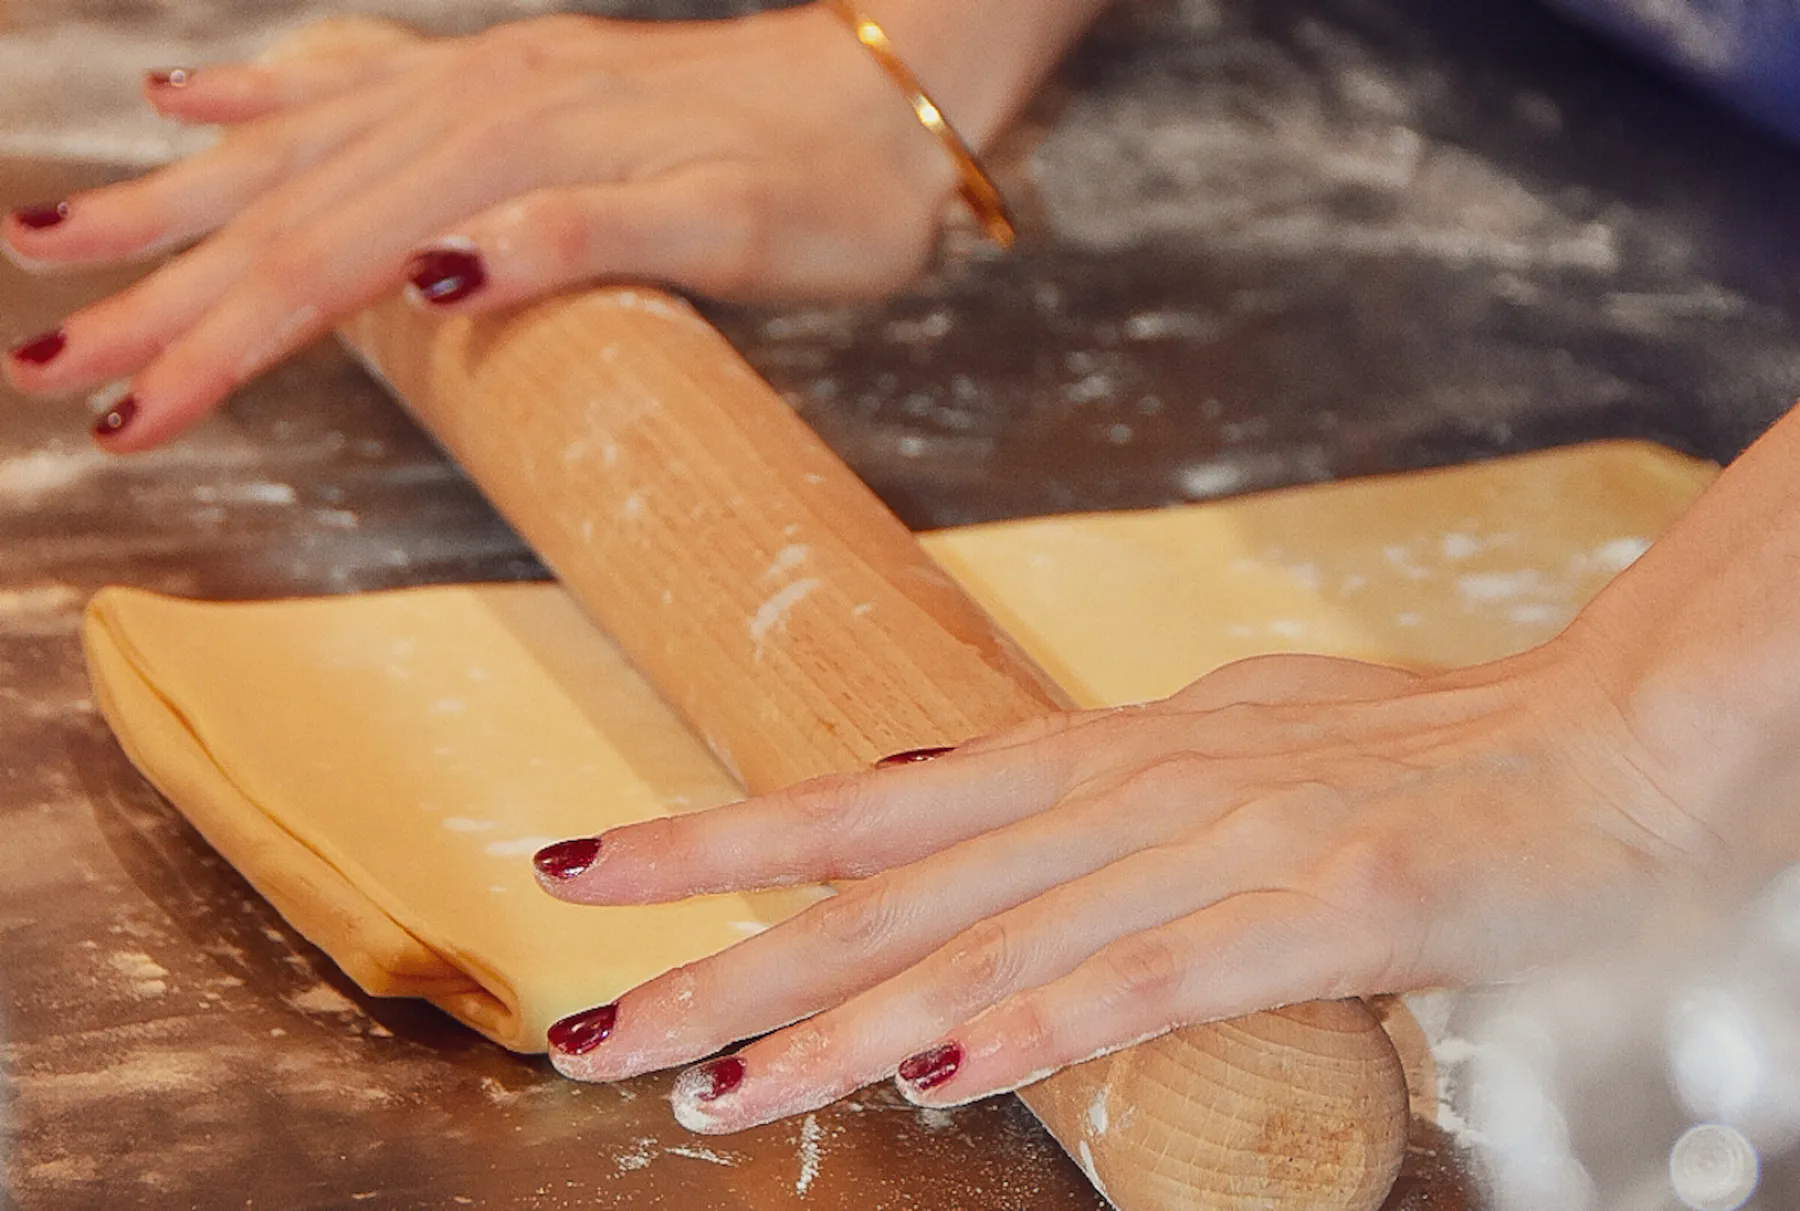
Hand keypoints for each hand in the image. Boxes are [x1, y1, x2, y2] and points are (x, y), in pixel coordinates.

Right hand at [3, 8, 956, 449]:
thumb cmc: (835, 188)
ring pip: (292, 147)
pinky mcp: (508, 81)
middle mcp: (477, 110)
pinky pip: (352, 83)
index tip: (128, 417)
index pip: (329, 267)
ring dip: (171, 201)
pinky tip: (190, 98)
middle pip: (283, 215)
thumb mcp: (736, 229)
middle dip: (159, 297)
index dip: (220, 346)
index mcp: (514, 159)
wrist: (900, 91)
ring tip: (55, 235)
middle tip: (42, 361)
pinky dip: (260, 97)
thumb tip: (437, 265)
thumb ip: (588, 237)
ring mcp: (484, 85)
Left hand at [532, 641, 1723, 1132]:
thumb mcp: (1224, 749)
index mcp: (1104, 757)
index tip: (586, 868)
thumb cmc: (1422, 756)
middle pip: (893, 887)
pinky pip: (1156, 978)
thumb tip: (939, 798)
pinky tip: (943, 1071)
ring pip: (992, 942)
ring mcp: (1221, 841)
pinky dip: (1043, 1022)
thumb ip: (1087, 789)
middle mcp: (1131, 788)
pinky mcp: (1322, 903)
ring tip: (708, 1083)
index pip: (871, 806)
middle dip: (725, 954)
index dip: (722, 837)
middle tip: (581, 1017)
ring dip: (846, 1020)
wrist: (1609, 740)